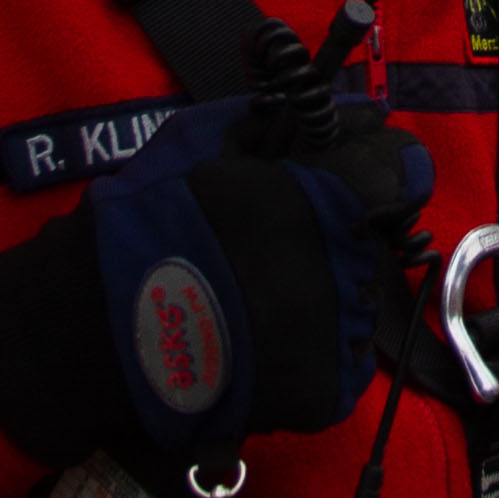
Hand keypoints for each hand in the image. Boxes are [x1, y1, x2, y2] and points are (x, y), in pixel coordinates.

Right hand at [0, 101, 430, 482]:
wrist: (98, 330)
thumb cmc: (146, 222)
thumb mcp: (204, 138)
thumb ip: (283, 118)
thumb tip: (353, 108)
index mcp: (325, 194)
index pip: (400, 169)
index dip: (374, 171)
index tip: (349, 180)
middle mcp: (347, 262)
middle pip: (374, 239)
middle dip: (335, 236)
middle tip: (267, 250)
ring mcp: (341, 330)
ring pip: (359, 300)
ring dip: (323, 295)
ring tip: (253, 300)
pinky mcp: (328, 389)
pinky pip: (341, 359)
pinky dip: (311, 352)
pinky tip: (259, 343)